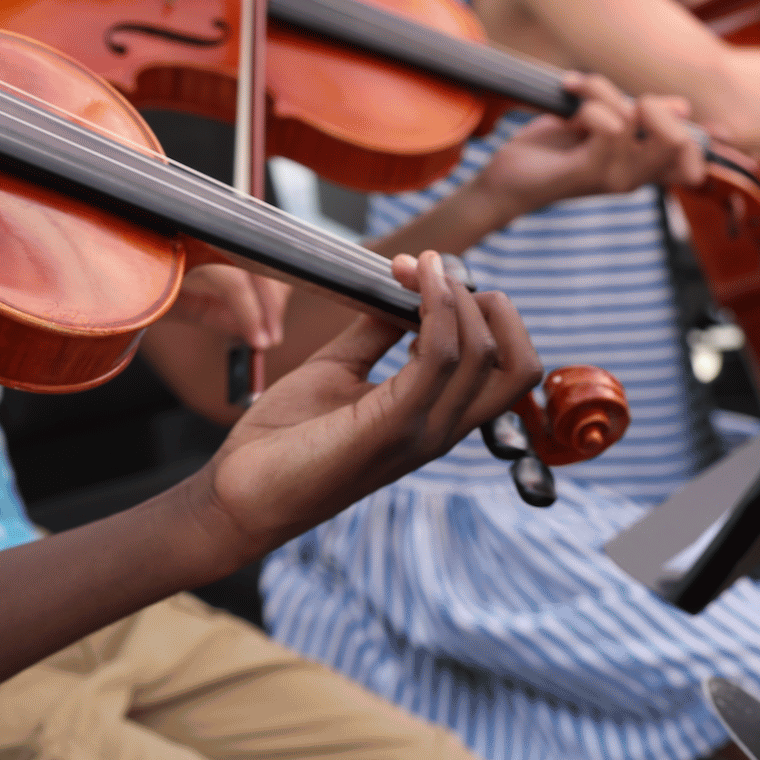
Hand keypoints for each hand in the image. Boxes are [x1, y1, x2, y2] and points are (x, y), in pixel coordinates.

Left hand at [179, 252, 539, 568]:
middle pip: (520, 363)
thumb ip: (374, 334)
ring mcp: (423, 432)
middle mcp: (442, 429)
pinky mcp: (391, 429)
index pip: (509, 366)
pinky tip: (408, 284)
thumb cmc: (284, 437)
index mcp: (436, 418)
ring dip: (455, 296)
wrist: (240, 492)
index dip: (483, 309)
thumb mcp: (338, 370)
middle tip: (430, 270)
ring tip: (416, 267)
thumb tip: (395, 290)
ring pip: (488, 356)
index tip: (428, 271)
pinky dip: (434, 310)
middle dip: (489, 302)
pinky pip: (439, 359)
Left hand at [476, 73, 705, 216]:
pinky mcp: (586, 173)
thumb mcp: (598, 124)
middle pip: (680, 139)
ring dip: (600, 91)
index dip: (690, 130)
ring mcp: (613, 179)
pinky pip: (607, 128)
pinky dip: (589, 104)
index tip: (648, 106)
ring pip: (632, 118)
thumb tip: (682, 106)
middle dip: (652, 105)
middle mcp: (635, 178)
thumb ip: (636, 116)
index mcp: (643, 169)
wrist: (505, 178)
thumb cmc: (551, 150)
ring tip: (575, 91)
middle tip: (615, 100)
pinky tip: (568, 110)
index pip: (693, 158)